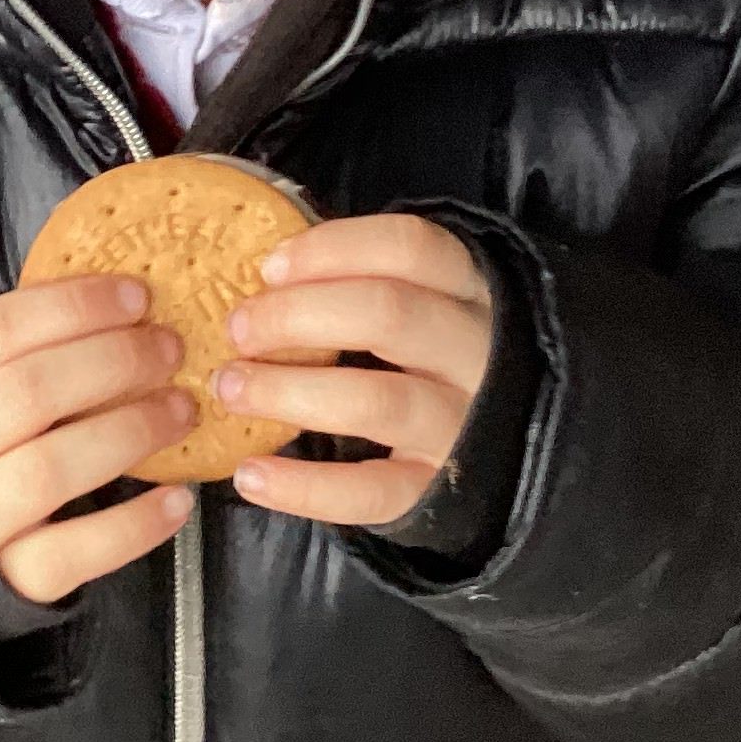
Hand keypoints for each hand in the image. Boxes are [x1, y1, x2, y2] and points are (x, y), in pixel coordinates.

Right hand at [0, 277, 196, 604]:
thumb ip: (34, 345)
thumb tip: (129, 301)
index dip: (72, 308)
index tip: (137, 296)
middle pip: (26, 394)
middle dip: (112, 362)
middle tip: (170, 350)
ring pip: (47, 471)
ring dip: (127, 433)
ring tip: (182, 412)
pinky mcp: (3, 577)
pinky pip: (68, 556)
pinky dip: (130, 528)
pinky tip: (176, 500)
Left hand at [218, 214, 494, 527]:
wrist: (510, 458)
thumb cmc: (435, 361)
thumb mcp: (427, 306)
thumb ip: (364, 284)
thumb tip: (265, 275)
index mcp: (469, 293)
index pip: (410, 247)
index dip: (333, 250)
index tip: (269, 268)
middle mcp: (477, 355)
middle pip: (389, 313)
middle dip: (297, 316)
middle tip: (238, 329)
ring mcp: (463, 427)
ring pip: (377, 401)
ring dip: (290, 391)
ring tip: (230, 388)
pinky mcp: (438, 493)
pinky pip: (370, 492)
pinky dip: (304, 487)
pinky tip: (250, 474)